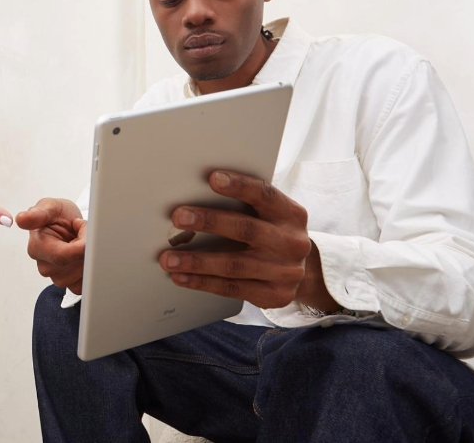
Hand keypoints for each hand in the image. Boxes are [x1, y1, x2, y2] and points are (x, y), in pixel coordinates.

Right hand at [16, 198, 86, 293]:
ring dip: (90, 259)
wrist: (69, 224)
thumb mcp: (50, 207)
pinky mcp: (71, 284)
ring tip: (83, 244)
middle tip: (85, 234)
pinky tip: (85, 256)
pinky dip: (92, 270)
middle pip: (74, 267)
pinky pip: (86, 284)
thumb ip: (37, 214)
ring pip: (82, 277)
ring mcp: (58, 277)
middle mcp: (45, 266)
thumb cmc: (58, 216)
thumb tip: (21, 219)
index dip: (80, 245)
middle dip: (87, 250)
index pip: (62, 256)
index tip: (87, 232)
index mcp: (36, 248)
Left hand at [158, 170, 335, 309]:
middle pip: (246, 229)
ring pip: (234, 265)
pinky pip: (231, 289)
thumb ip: (246, 204)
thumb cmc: (274, 233)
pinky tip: (180, 276)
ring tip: (168, 258)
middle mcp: (291, 242)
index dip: (240, 186)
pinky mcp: (273, 295)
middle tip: (178, 217)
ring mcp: (284, 272)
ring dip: (196, 261)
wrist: (305, 272)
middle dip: (209, 222)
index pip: (265, 195)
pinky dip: (201, 282)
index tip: (213, 178)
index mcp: (291, 214)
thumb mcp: (271, 215)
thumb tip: (196, 192)